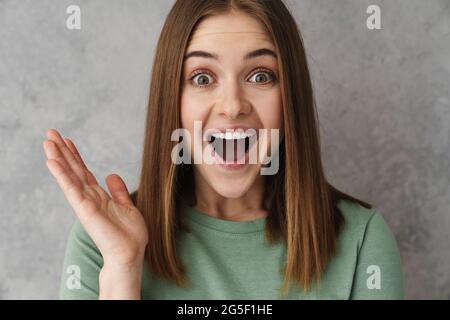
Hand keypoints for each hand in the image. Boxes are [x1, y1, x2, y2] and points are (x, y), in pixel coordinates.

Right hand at [43, 129, 147, 266]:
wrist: (130, 253)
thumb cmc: (129, 235)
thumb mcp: (127, 206)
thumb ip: (118, 191)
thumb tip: (111, 174)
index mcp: (99, 196)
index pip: (83, 172)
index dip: (76, 156)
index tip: (67, 140)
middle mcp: (89, 198)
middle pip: (73, 170)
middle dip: (62, 152)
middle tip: (50, 133)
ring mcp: (85, 203)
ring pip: (69, 176)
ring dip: (58, 159)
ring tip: (47, 142)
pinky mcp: (85, 210)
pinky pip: (71, 189)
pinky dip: (62, 175)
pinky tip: (52, 162)